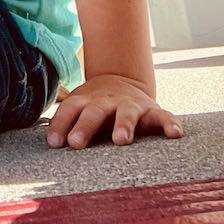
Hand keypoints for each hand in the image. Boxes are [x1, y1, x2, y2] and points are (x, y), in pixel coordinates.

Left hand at [45, 74, 182, 148]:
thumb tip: (49, 142)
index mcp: (86, 100)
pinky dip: (170, 124)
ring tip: (121, 140)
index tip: (54, 143)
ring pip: (127, 113)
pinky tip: (175, 134)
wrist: (121, 80)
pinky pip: (164, 117)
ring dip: (124, 125)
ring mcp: (131, 104)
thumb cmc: (95, 104)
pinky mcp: (153, 111)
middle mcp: (107, 101)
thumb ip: (65, 122)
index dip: (60, 124)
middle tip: (76, 143)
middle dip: (85, 126)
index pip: (70, 109)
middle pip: (95, 112)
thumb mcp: (78, 106)